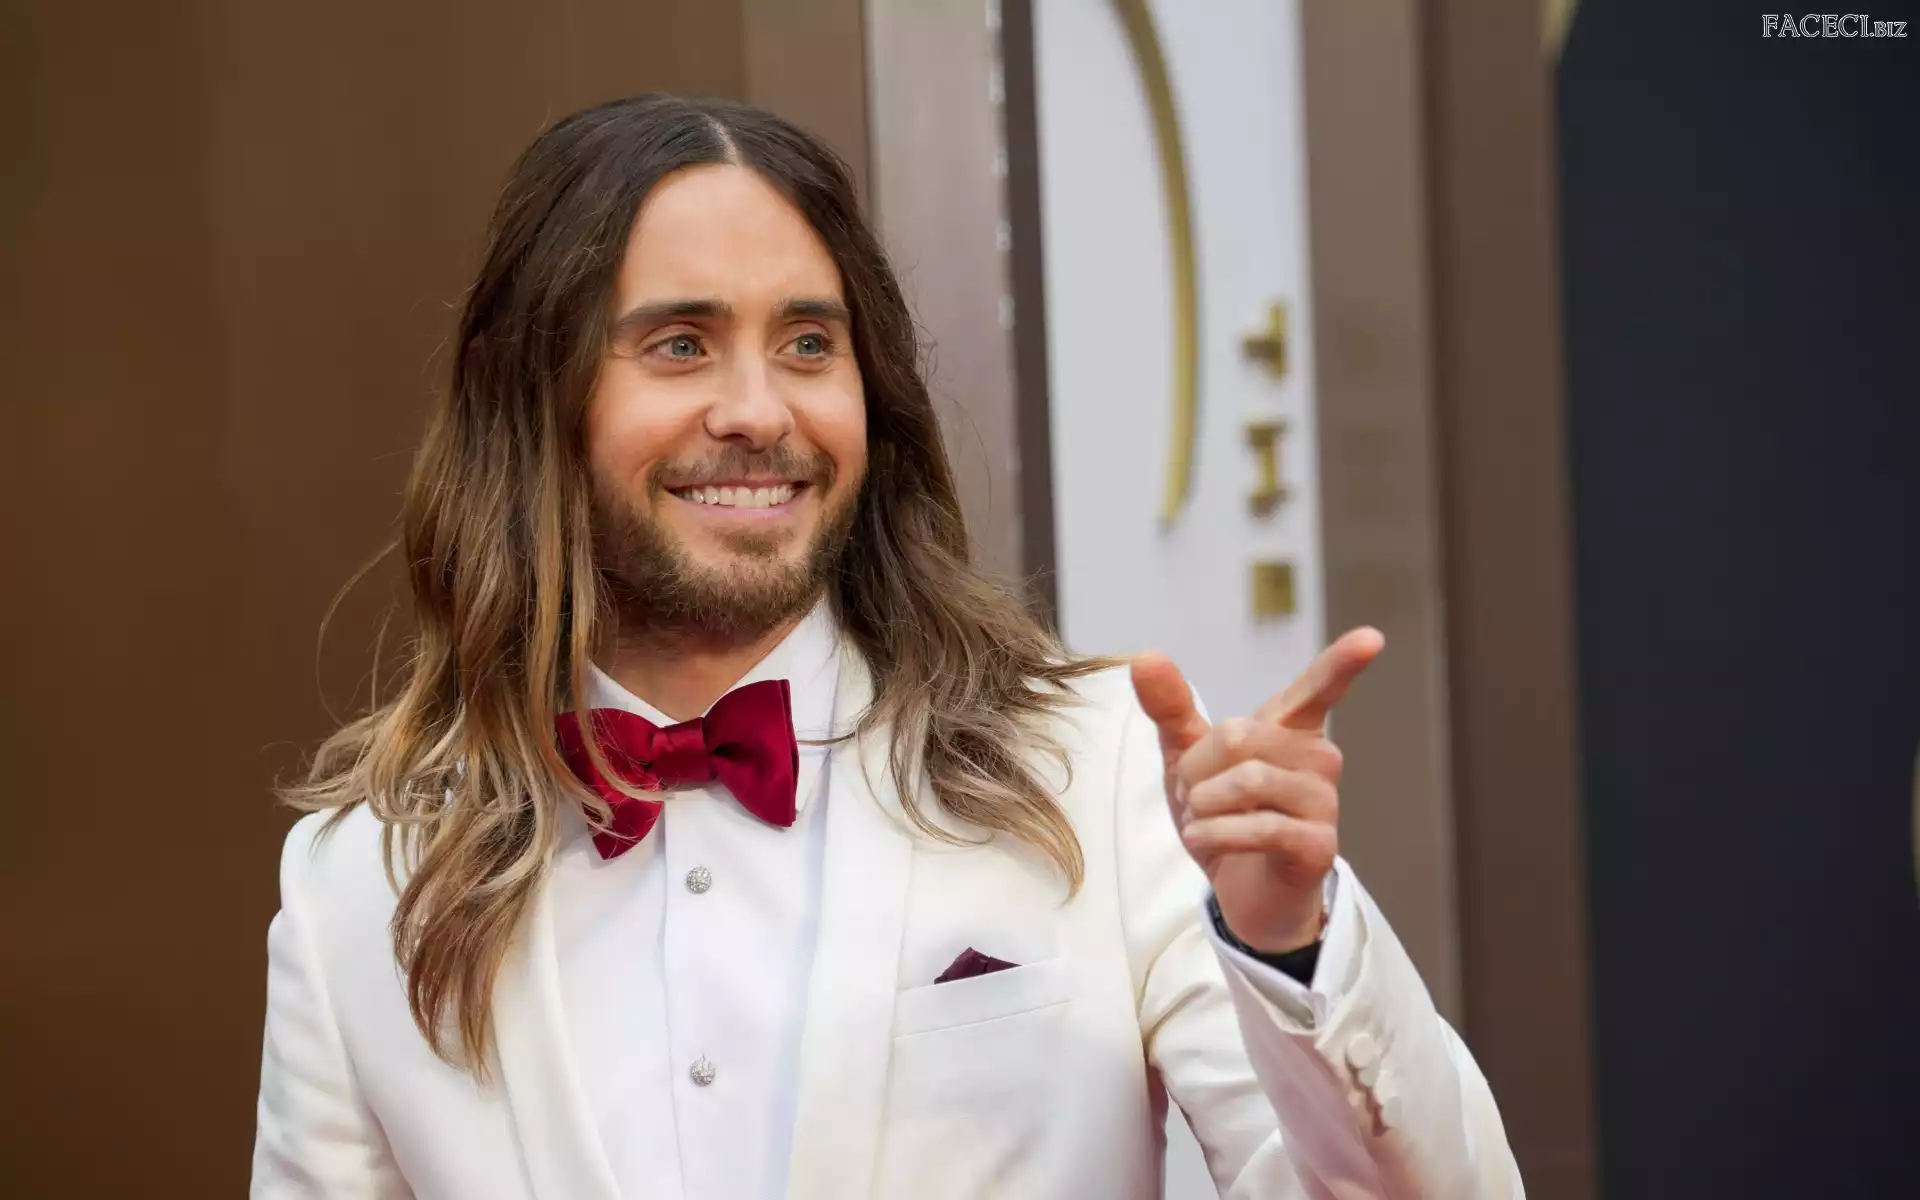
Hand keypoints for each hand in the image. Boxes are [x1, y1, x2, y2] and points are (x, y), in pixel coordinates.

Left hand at [1131, 629, 1384, 953]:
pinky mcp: (1319, 846)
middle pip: (1238, 736)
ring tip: (1200, 823)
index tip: (1372, 638)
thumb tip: (1145, 656)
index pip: (1318, 688)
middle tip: (1194, 799)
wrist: (1241, 894)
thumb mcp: (1187, 758)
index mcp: (1291, 730)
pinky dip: (1215, 834)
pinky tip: (1202, 841)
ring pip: (1247, 780)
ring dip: (1202, 806)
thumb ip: (1170, 707)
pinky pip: (1261, 827)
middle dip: (1196, 771)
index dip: (1343, 662)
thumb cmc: (1223, 817)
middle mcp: (1318, 758)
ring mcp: (1324, 802)